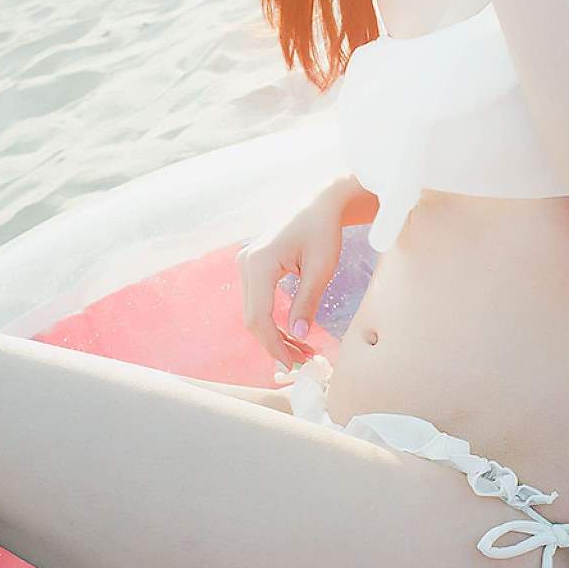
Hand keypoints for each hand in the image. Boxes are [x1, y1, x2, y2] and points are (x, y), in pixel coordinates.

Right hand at [236, 193, 343, 371]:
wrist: (319, 204)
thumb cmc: (323, 230)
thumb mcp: (321, 268)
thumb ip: (307, 302)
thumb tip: (298, 335)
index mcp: (259, 263)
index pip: (259, 316)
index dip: (274, 344)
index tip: (293, 363)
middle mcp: (245, 263)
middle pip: (252, 318)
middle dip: (275, 344)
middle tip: (301, 362)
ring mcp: (246, 264)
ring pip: (254, 312)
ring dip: (274, 335)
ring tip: (302, 351)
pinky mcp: (252, 266)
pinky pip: (258, 301)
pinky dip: (273, 321)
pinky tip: (293, 334)